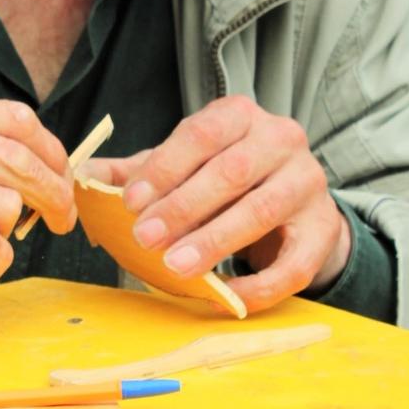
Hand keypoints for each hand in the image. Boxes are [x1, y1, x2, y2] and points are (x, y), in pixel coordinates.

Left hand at [110, 97, 350, 314]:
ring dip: (215, 240)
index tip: (130, 202)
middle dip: (182, 207)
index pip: (201, 134)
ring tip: (176, 265)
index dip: (164, 168)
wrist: (293, 205)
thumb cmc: (226, 181)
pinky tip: (224, 294)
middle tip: (144, 237)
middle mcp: (281, 139)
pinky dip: (258, 283)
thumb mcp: (183, 166)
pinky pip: (294, 262)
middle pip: (231, 171)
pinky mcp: (323, 229)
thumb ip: (136, 171)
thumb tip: (84, 177)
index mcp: (241, 115)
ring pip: (262, 210)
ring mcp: (308, 182)